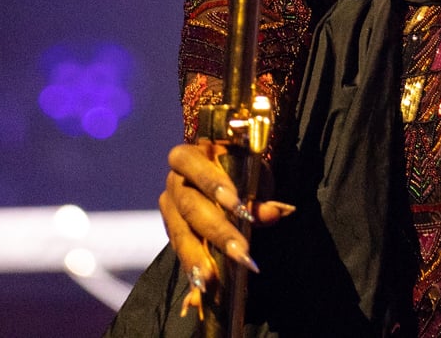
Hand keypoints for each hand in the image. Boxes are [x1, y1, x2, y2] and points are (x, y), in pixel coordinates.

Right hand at [157, 140, 293, 314]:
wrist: (225, 180)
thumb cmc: (240, 172)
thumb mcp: (253, 177)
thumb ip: (259, 195)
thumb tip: (271, 214)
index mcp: (190, 155)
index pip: (194, 165)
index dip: (213, 183)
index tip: (238, 205)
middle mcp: (174, 181)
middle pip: (190, 205)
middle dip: (217, 230)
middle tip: (241, 253)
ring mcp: (169, 208)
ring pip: (181, 233)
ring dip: (199, 257)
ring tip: (213, 280)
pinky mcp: (171, 231)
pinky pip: (179, 251)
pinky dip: (193, 268)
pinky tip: (204, 286)